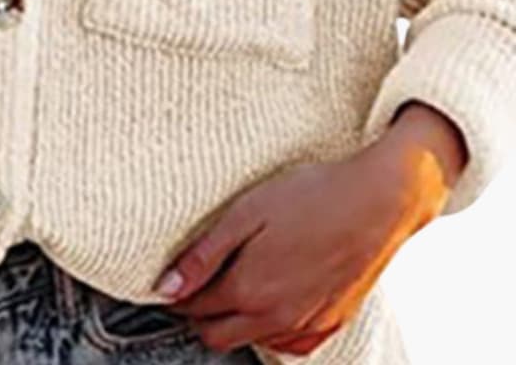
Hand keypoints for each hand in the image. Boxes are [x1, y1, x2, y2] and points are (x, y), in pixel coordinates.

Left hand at [149, 102, 466, 356]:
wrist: (377, 202)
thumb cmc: (308, 197)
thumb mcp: (245, 213)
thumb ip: (203, 256)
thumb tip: (166, 289)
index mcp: (249, 290)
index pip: (193, 308)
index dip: (176, 292)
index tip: (171, 276)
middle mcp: (275, 318)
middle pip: (216, 336)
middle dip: (199, 313)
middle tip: (196, 281)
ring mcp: (306, 326)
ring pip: (251, 341)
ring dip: (234, 321)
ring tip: (233, 282)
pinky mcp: (331, 323)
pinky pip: (289, 345)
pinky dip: (269, 330)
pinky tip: (269, 300)